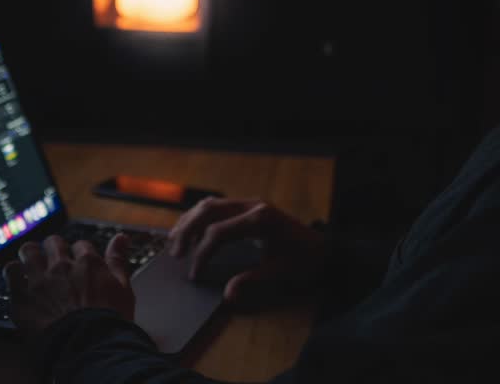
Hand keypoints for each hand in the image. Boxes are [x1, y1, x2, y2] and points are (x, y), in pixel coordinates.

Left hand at [2, 234, 135, 335]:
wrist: (88, 347)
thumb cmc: (109, 323)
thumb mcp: (123, 289)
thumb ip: (118, 260)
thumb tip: (121, 237)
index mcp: (87, 263)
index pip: (81, 245)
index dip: (79, 254)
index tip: (78, 263)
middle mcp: (62, 266)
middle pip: (53, 243)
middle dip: (54, 248)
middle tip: (53, 260)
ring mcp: (40, 280)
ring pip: (29, 251)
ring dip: (30, 254)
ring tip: (31, 261)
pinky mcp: (22, 296)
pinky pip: (11, 271)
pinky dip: (13, 271)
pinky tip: (16, 276)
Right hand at [169, 197, 325, 305]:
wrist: (324, 249)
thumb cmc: (305, 260)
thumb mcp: (280, 273)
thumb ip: (251, 280)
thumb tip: (227, 295)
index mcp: (260, 219)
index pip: (218, 232)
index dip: (202, 253)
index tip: (194, 273)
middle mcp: (252, 205)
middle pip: (208, 210)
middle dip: (187, 230)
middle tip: (175, 254)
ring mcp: (250, 203)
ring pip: (210, 204)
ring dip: (190, 221)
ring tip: (175, 242)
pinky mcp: (248, 207)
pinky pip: (218, 206)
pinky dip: (200, 218)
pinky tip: (191, 232)